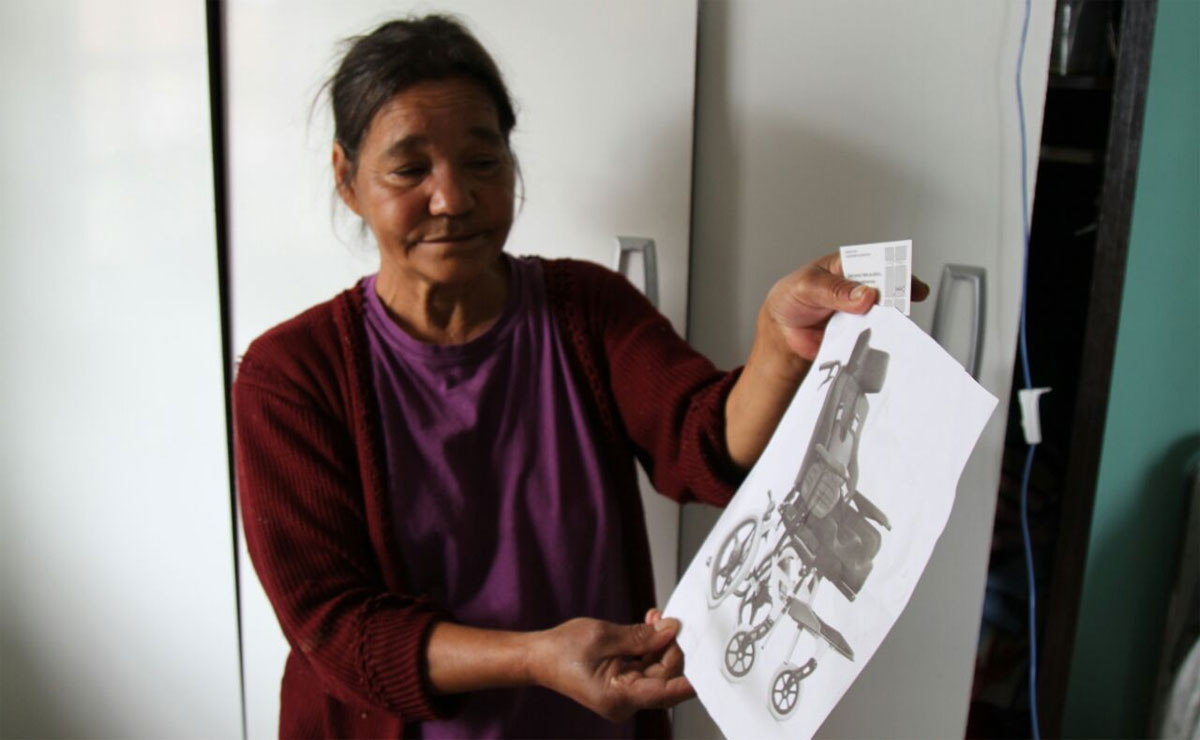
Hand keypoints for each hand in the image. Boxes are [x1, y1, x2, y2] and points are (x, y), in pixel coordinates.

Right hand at [529, 614, 693, 721]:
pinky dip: (649, 648)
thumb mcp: (603, 636)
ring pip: (658, 670)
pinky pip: (646, 667)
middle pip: (665, 678)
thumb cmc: (561, 650)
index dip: (690, 674)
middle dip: (670, 647)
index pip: (668, 691)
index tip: (707, 655)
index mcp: (619, 697)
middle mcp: (626, 702)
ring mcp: (625, 694)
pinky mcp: (623, 684)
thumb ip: (640, 636)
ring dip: (659, 644)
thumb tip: (671, 629)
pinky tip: (648, 627)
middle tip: (666, 619)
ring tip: (653, 618)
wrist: (538, 657)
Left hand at [759, 252, 930, 378]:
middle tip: (904, 305)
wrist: (782, 330)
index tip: (909, 282)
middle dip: (900, 297)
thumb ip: (834, 290)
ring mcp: (863, 312)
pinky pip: (873, 338)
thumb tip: (866, 295)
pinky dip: (879, 341)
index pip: (879, 262)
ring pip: (885, 315)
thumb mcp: (807, 286)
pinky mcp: (859, 334)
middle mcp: (861, 288)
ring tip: (893, 325)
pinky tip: (882, 342)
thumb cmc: (792, 297)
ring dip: (891, 321)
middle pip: (889, 289)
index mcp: (850, 266)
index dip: (897, 269)